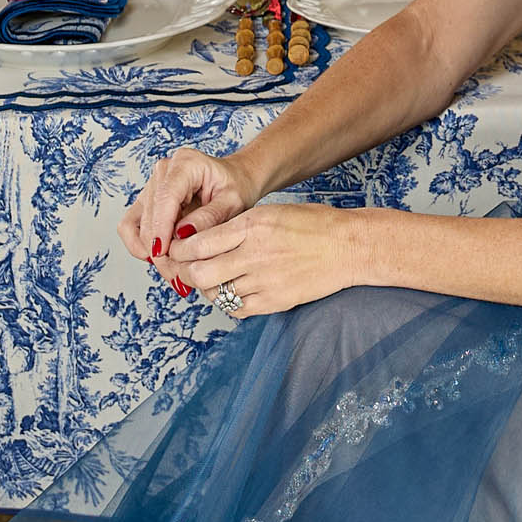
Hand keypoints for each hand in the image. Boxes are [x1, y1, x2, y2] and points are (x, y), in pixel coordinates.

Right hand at [118, 147, 256, 294]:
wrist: (237, 180)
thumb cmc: (236, 187)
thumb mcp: (233, 202)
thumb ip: (210, 217)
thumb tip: (182, 234)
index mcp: (186, 163)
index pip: (165, 196)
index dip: (161, 227)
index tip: (163, 253)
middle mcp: (164, 171)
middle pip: (150, 215)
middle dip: (159, 249)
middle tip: (177, 275)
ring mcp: (152, 184)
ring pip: (137, 224)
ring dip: (151, 252)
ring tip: (172, 271)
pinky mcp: (147, 200)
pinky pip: (131, 226)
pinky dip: (141, 246)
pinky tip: (160, 259)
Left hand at [164, 203, 360, 318]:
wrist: (346, 247)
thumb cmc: (311, 224)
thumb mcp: (270, 212)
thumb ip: (236, 227)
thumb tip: (200, 240)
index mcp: (252, 225)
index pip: (198, 243)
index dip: (179, 250)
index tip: (175, 250)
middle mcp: (254, 254)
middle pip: (200, 273)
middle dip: (185, 273)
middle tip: (186, 269)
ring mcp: (264, 281)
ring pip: (215, 294)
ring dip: (207, 288)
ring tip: (213, 279)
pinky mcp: (274, 302)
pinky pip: (236, 309)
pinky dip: (227, 302)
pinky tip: (233, 291)